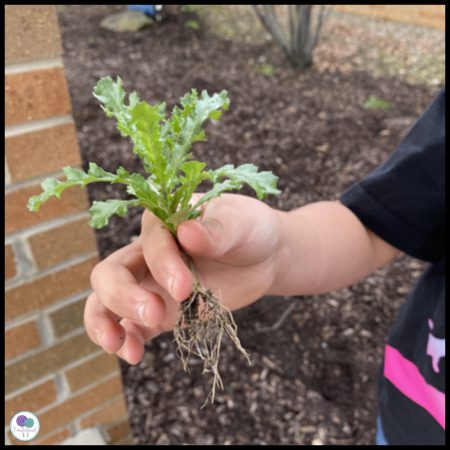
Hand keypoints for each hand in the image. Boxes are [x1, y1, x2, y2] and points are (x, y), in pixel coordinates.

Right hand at [84, 193, 282, 363]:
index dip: (162, 266)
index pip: (150, 243)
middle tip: (156, 314)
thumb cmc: (249, 231)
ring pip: (107, 299)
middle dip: (124, 296)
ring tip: (122, 345)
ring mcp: (150, 283)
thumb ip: (216, 230)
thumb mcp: (241, 223)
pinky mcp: (160, 310)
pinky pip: (131, 325)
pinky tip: (133, 354)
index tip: (185, 288)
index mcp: (164, 223)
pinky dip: (125, 340)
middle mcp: (148, 252)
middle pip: (112, 272)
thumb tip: (186, 232)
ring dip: (105, 322)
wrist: (262, 258)